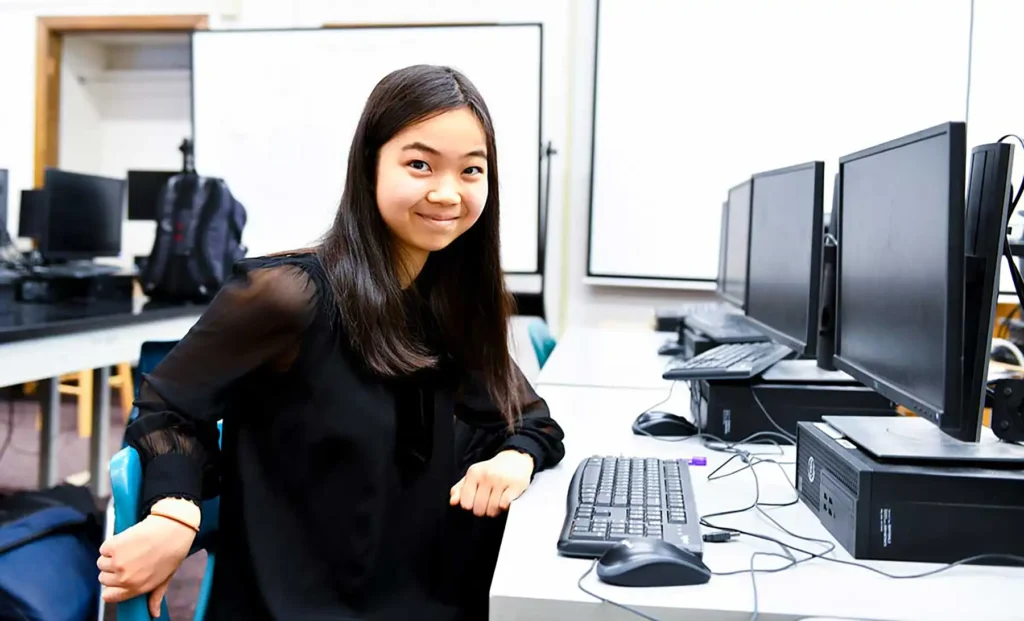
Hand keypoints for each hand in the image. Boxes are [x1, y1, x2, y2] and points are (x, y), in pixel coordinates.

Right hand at [97, 500, 197, 616]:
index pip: (108, 596)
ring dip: (110, 557)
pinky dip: (111, 545)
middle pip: (103, 578)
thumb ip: (155, 597)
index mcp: (136, 588)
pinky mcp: (113, 547)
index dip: (111, 586)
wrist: (173, 529)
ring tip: (128, 549)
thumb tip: (154, 614)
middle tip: (127, 559)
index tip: (117, 578)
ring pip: (101, 563)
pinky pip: (103, 549)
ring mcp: (117, 563)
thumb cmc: (172, 552)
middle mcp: (124, 578)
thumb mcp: (165, 578)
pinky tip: (126, 540)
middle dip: (112, 570)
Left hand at [450, 449, 533, 516]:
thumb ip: (460, 489)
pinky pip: (504, 506)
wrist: (515, 458)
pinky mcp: (515, 485)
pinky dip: (505, 506)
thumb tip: (453, 502)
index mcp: (474, 473)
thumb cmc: (492, 470)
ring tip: (498, 500)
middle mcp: (487, 475)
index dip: (471, 506)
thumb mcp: (473, 476)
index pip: (466, 504)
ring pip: (492, 510)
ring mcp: (501, 480)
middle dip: (484, 510)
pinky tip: (506, 498)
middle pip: (479, 510)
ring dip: (495, 510)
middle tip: (489, 501)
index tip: (477, 501)